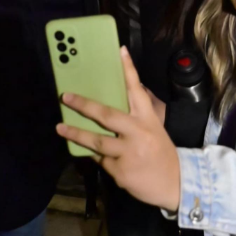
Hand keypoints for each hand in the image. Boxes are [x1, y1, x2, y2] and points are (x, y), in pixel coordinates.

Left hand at [57, 47, 180, 211]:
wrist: (175, 184)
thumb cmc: (161, 152)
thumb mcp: (153, 130)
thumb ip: (135, 118)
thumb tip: (112, 103)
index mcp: (148, 119)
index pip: (136, 90)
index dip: (128, 70)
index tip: (119, 50)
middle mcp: (138, 132)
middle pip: (107, 115)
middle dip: (84, 105)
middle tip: (66, 96)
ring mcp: (129, 152)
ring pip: (97, 141)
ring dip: (76, 134)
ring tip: (60, 128)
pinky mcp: (120, 171)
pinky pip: (101, 159)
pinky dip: (95, 156)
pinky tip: (88, 152)